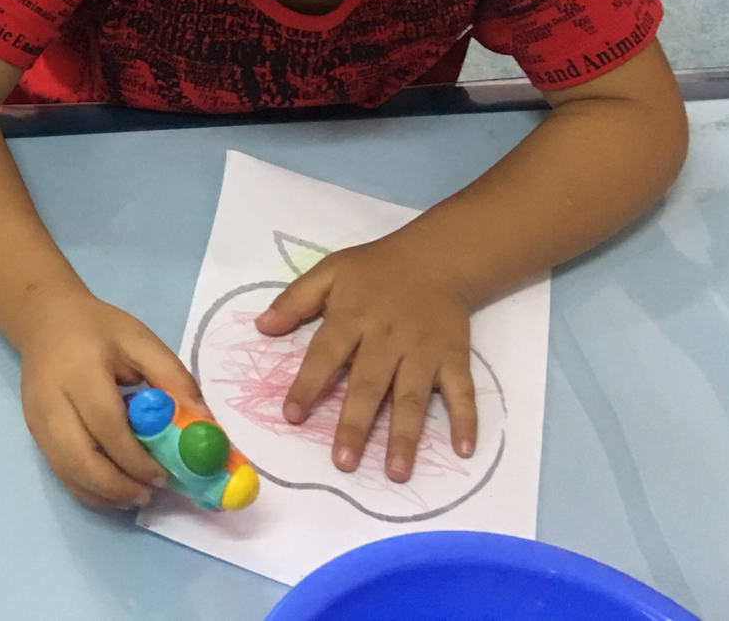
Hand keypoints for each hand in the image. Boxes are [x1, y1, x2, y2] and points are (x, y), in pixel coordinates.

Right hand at [15, 290, 197, 507]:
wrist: (45, 319)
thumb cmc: (99, 329)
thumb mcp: (141, 340)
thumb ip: (173, 377)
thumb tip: (205, 423)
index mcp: (80, 372)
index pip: (106, 425)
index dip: (135, 458)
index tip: (165, 475)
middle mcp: (52, 401)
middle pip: (79, 459)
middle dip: (117, 486)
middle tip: (150, 494)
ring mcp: (37, 420)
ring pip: (67, 472)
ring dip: (103, 494)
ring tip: (136, 496)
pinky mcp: (34, 432)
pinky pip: (60, 471)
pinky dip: (88, 489)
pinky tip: (113, 489)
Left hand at [255, 229, 476, 480]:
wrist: (436, 256)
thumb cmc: (375, 269)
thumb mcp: (329, 272)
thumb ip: (295, 300)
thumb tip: (261, 327)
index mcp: (352, 318)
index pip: (325, 355)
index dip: (307, 385)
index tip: (291, 416)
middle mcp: (388, 338)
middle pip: (368, 385)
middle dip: (355, 424)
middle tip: (343, 463)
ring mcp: (424, 351)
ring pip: (412, 397)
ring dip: (404, 435)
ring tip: (395, 472)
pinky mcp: (454, 357)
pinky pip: (461, 391)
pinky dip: (466, 419)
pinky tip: (465, 450)